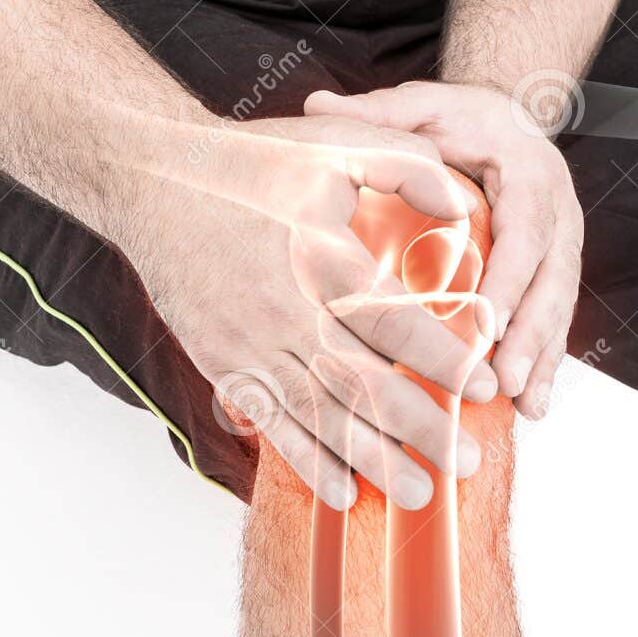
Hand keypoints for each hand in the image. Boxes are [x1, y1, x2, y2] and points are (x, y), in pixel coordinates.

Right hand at [113, 113, 496, 510]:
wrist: (153, 183)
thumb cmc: (252, 163)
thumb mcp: (336, 143)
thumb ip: (408, 169)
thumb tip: (466, 208)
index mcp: (322, 257)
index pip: (395, 324)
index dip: (442, 362)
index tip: (484, 390)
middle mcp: (287, 310)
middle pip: (362, 384)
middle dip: (420, 430)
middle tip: (468, 464)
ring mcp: (250, 343)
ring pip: (319, 413)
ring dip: (370, 459)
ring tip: (417, 493)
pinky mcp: (223, 362)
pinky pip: (269, 422)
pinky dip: (305, 460)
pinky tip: (341, 492)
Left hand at [305, 82, 582, 418]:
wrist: (508, 121)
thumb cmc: (461, 119)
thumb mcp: (424, 107)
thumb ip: (379, 112)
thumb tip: (316, 104)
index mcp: (530, 171)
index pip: (526, 227)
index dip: (510, 278)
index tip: (487, 323)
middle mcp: (557, 211)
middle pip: (551, 279)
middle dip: (530, 334)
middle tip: (502, 379)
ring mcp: (562, 245)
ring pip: (559, 306)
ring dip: (541, 358)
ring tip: (521, 405)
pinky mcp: (555, 271)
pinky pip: (556, 320)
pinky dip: (544, 363)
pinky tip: (529, 406)